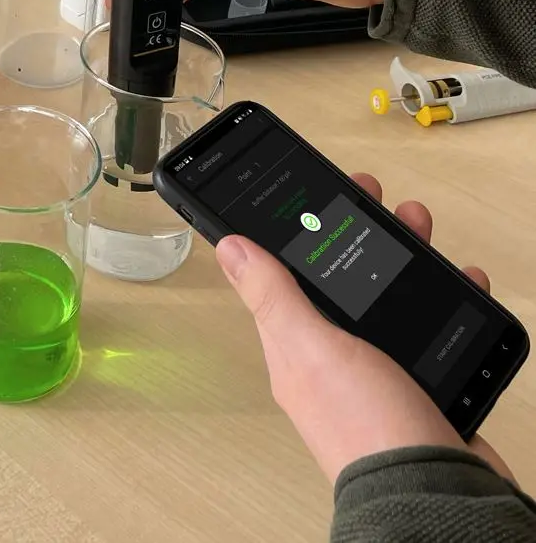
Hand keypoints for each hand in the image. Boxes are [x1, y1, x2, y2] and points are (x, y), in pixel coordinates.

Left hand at [215, 172, 514, 484]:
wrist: (438, 495)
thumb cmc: (367, 428)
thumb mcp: (312, 348)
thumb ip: (273, 296)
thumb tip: (229, 248)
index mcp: (297, 341)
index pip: (286, 270)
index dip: (297, 229)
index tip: (317, 193)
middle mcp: (333, 349)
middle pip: (339, 272)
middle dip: (355, 229)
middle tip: (376, 197)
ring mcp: (378, 360)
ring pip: (385, 288)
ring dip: (400, 250)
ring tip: (417, 223)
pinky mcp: (419, 371)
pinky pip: (426, 316)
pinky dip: (442, 291)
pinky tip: (459, 277)